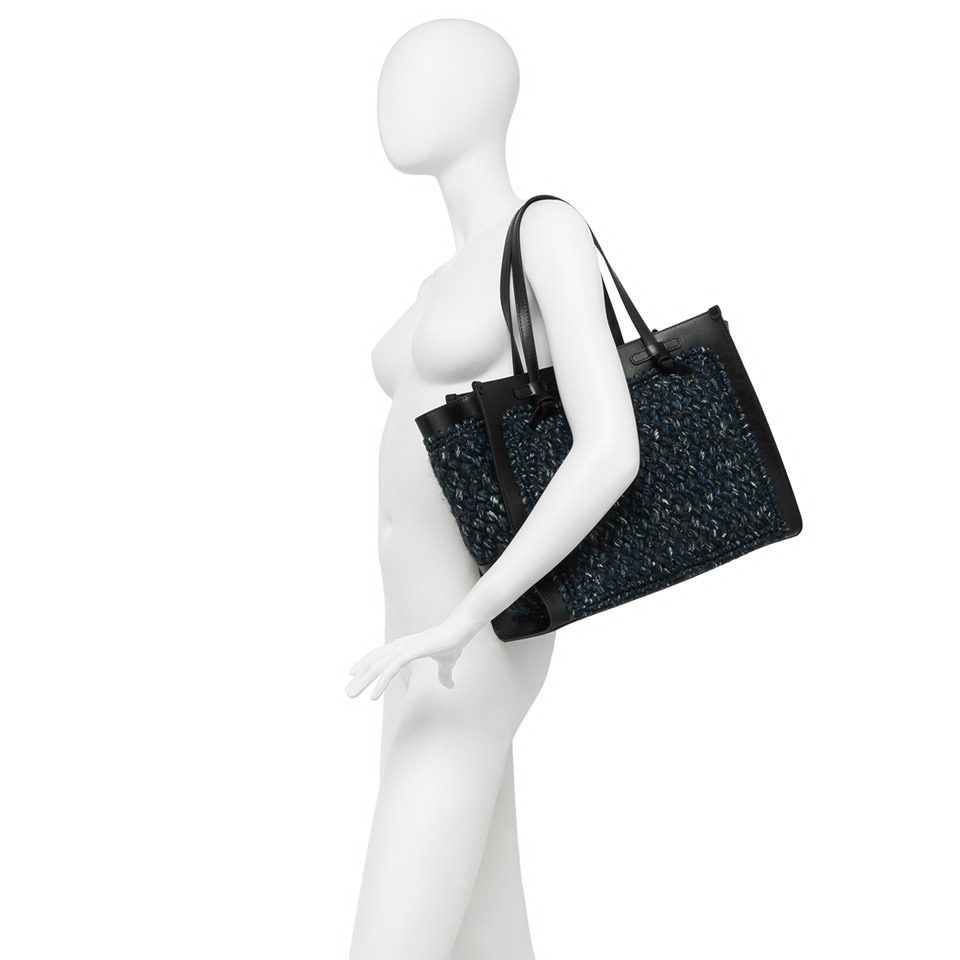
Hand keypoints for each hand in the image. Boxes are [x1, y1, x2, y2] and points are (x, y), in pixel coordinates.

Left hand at [344, 613, 479, 699]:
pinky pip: (391, 669)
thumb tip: (448, 685)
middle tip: (348, 693)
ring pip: (377, 667)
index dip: (365, 664)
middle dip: (359, 678)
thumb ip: (444, 674)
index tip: (353, 674)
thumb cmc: (453, 642)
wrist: (461, 630)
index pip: (379, 655)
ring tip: (351, 695)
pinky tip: (373, 696)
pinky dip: (380, 682)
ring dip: (363, 681)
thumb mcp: (446, 663)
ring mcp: (404, 648)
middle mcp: (400, 646)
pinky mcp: (411, 651)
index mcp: (404, 646)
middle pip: (373, 662)